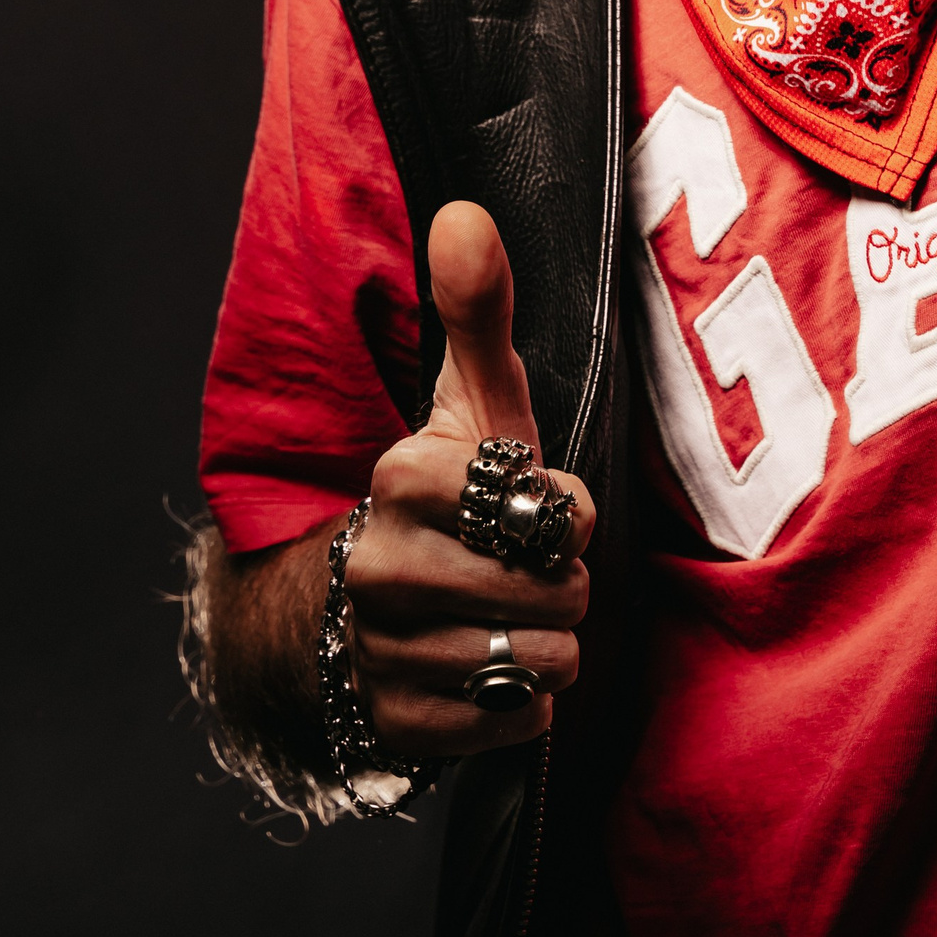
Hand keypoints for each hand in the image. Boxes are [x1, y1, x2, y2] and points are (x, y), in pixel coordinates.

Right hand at [345, 203, 595, 757]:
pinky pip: (512, 719)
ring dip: (546, 642)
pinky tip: (488, 666)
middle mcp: (377, 565)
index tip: (530, 502)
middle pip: (554, 594)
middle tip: (523, 566)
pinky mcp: (392, 725)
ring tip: (507, 612)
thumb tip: (466, 212)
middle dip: (562, 584)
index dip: (565, 511)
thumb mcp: (474, 398)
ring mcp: (379, 652)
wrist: (371, 601)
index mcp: (400, 477)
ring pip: (537, 660)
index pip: (551, 511)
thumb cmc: (454, 489)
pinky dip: (520, 700)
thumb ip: (478, 309)